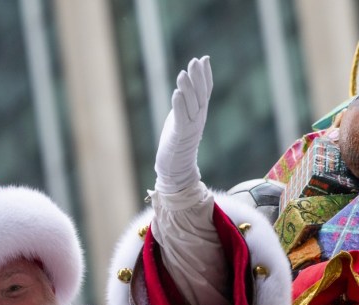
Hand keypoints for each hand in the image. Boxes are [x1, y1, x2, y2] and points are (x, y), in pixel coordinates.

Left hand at [154, 56, 212, 193]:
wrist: (176, 167)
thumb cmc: (177, 142)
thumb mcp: (183, 118)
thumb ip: (186, 103)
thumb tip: (187, 87)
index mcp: (200, 112)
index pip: (206, 90)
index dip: (206, 74)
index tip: (203, 59)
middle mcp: (199, 117)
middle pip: (200, 94)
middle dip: (198, 77)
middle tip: (195, 61)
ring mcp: (191, 126)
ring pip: (191, 104)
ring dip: (187, 88)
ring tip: (182, 73)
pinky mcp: (180, 134)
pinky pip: (181, 117)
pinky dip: (179, 105)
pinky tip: (176, 93)